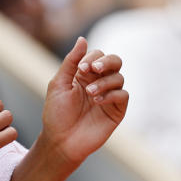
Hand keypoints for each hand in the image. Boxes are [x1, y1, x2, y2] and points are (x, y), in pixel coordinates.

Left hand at [41, 37, 127, 168]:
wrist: (61, 140)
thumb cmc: (56, 113)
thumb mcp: (59, 84)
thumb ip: (71, 61)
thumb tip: (82, 39)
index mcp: (84, 74)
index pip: (97, 55)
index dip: (91, 57)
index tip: (81, 68)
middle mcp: (99, 82)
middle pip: (115, 61)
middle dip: (106, 61)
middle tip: (93, 69)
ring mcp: (109, 96)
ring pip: (119, 77)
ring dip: (104, 81)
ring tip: (89, 93)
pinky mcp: (117, 110)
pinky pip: (123, 95)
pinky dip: (111, 94)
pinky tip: (97, 101)